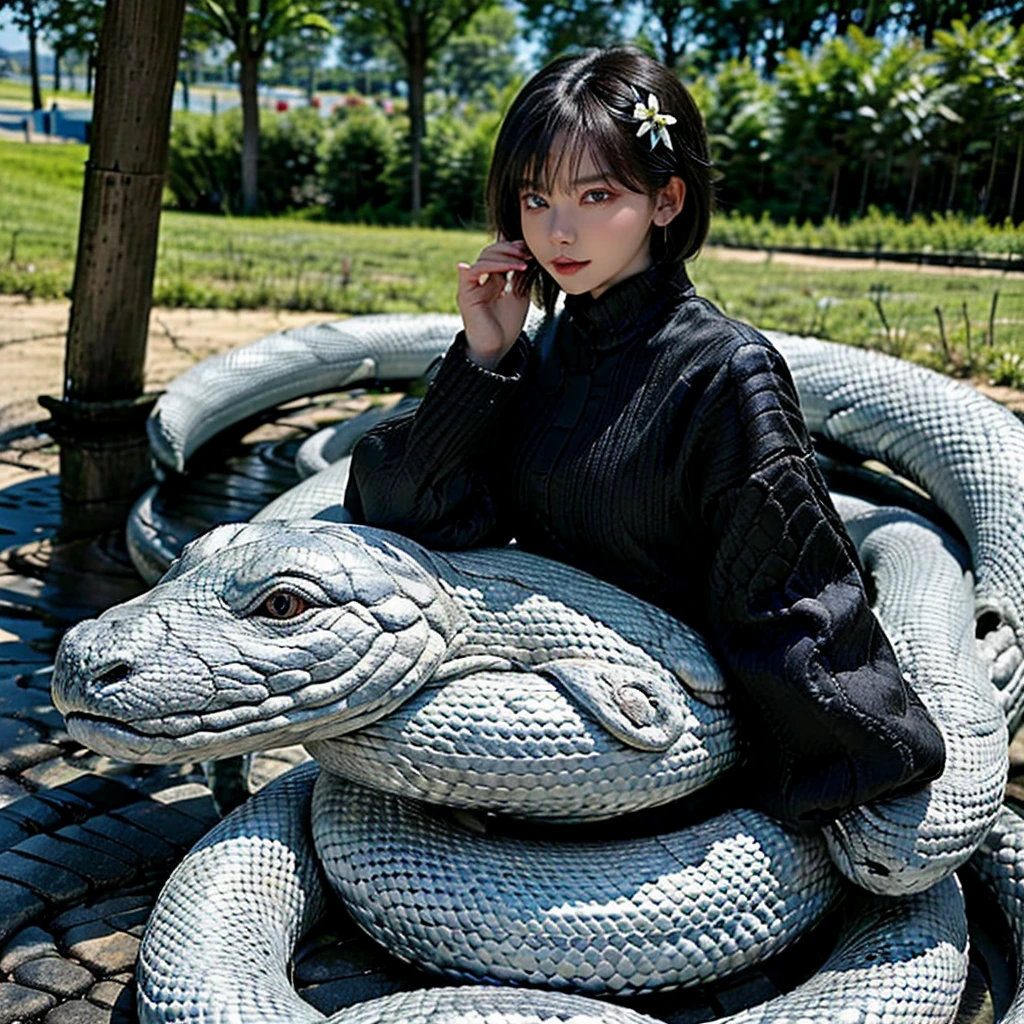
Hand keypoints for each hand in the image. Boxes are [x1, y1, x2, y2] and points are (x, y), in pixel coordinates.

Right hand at [456, 238, 531, 368]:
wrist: (497, 347)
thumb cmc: (507, 325)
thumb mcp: (519, 294)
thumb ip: (519, 276)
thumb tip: (526, 254)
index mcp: (492, 279)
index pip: (498, 253)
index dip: (513, 247)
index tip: (529, 249)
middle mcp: (480, 279)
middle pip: (491, 251)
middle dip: (510, 249)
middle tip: (527, 253)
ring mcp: (472, 284)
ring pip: (484, 257)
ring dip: (506, 256)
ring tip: (523, 263)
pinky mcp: (466, 292)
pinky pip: (475, 270)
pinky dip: (494, 265)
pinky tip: (513, 268)